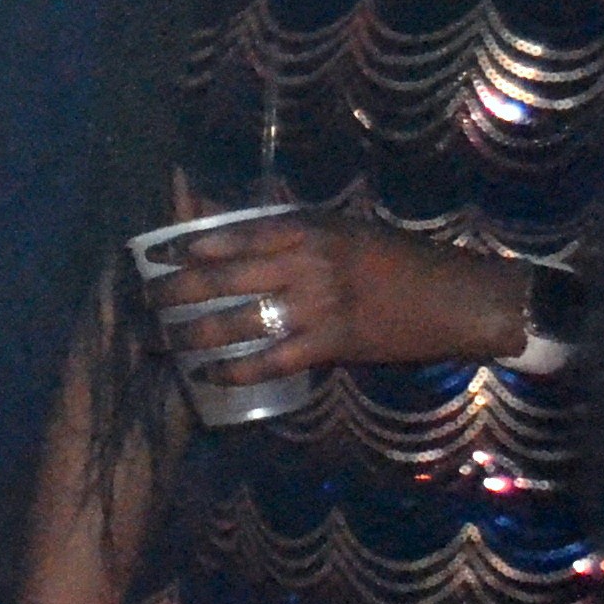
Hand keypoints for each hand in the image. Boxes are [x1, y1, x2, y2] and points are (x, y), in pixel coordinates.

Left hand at [142, 206, 527, 382]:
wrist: (460, 299)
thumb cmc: (403, 260)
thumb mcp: (348, 228)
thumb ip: (296, 230)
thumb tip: (238, 230)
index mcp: (309, 229)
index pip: (232, 234)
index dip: (187, 247)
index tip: (154, 255)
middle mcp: (307, 264)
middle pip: (221, 278)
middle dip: (174, 291)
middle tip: (143, 300)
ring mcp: (317, 306)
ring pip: (237, 321)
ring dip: (191, 333)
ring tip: (159, 340)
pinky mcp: (332, 345)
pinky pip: (270, 360)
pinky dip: (233, 370)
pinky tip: (206, 375)